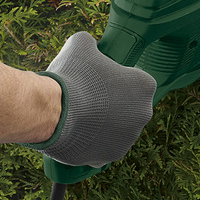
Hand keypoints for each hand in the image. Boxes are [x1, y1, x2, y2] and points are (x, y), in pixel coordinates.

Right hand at [31, 32, 156, 167]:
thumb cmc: (72, 76)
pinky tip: (77, 131)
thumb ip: (92, 43)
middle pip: (129, 107)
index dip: (118, 79)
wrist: (54, 112)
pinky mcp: (111, 156)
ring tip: (80, 114)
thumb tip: (90, 45)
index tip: (102, 79)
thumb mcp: (81, 44)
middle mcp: (143, 114)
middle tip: (89, 97)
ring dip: (103, 124)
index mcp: (145, 86)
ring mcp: (128, 138)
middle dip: (113, 103)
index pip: (136, 80)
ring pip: (117, 129)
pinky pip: (103, 147)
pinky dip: (92, 142)